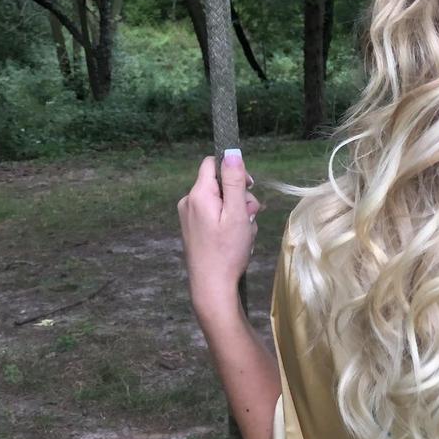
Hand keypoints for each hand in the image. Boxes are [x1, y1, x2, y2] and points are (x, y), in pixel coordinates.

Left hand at [178, 149, 264, 323]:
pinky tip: (235, 239)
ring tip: (243, 233)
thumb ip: (235, 181)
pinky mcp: (193, 229)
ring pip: (220, 201)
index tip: (248, 186)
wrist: (212, 286)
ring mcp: (189, 216)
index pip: (213, 163)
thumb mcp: (237, 213)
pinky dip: (228, 223)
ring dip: (237, 212)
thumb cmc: (227, 251)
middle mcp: (189, 202)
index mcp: (198, 194)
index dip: (233, 170)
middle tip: (250, 217)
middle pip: (219, 184)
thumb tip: (232, 152)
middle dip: (240, 197)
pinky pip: (214, 215)